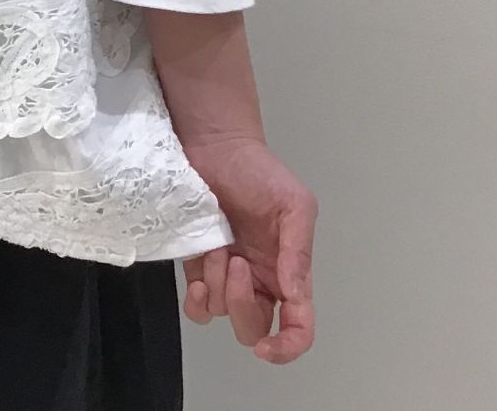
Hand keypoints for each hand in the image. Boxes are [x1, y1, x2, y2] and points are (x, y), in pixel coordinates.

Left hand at [180, 136, 316, 363]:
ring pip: (223, 313)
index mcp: (288, 271)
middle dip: (241, 303)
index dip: (288, 347)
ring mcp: (226, 276)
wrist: (216, 147)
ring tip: (217, 245)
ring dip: (218, 284)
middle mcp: (259, 281)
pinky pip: (198, 307)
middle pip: (254, 327)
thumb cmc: (259, 172)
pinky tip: (197, 278)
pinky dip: (197, 301)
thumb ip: (298, 251)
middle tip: (234, 261)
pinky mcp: (197, 267)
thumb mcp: (295, 205)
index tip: (267, 349)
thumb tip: (293, 294)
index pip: (299, 325)